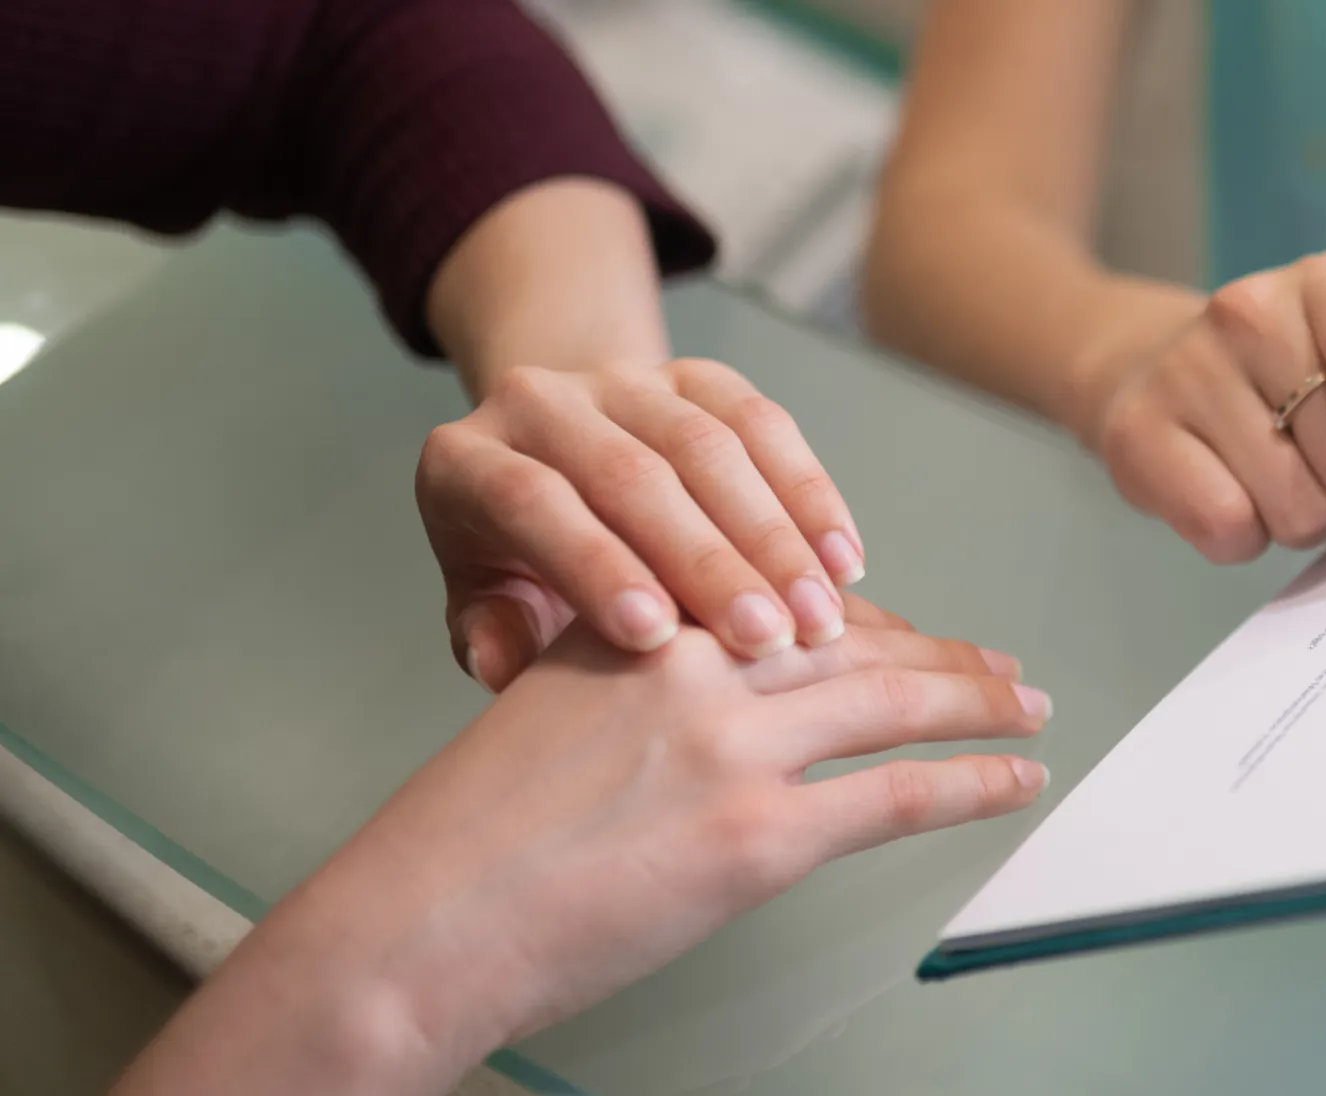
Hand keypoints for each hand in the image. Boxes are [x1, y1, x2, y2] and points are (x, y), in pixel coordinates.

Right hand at [113, 617, 1047, 1095]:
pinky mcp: (758, 835)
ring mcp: (732, 749)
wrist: (420, 924)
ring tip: (1030, 706)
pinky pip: (900, 794)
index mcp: (639, 626)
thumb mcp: (544, 716)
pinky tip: (1014, 778)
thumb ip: (628, 689)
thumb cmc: (464, 847)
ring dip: (980, 703)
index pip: (781, 600)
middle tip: (1001, 663)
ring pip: (895, 702)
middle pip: (855, 640)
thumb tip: (699, 706)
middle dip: (942, 654)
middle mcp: (695, 666)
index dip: (863, 619)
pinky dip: (973, 782)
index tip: (907, 630)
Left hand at [419, 356, 866, 690]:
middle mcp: (540, 401)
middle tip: (768, 639)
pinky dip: (811, 495)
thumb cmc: (522, 562)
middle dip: (709, 561)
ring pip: (710, 446)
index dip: (596, 565)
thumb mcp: (485, 601)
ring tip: (821, 617)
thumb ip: (492, 635)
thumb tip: (508, 665)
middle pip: (633, 474)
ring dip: (776, 537)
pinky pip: (765, 423)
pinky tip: (843, 563)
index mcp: (467, 460)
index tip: (656, 639)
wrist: (558, 463)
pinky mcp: (697, 376)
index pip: (533, 503)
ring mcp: (625, 380)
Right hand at [1076, 251, 1325, 563]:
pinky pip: (1229, 529)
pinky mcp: (1136, 436)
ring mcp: (1185, 373)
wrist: (1151, 365)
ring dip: (1311, 519)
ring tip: (1291, 483)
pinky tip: (1241, 496)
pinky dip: (1249, 538)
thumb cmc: (1290, 372)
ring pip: (1295, 507)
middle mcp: (1250, 313)